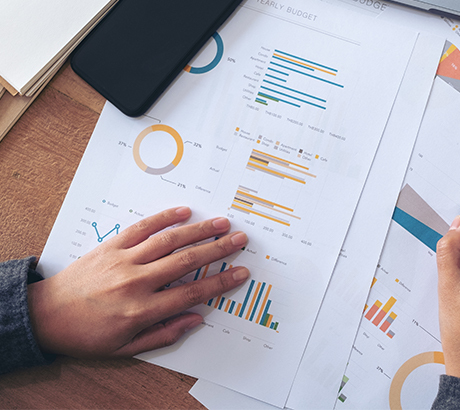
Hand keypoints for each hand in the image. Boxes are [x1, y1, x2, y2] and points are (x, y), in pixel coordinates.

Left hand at [27, 207, 249, 358]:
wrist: (44, 316)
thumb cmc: (86, 335)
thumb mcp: (125, 348)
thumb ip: (164, 334)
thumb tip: (195, 319)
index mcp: (140, 311)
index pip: (191, 293)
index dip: (220, 282)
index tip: (241, 273)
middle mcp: (135, 283)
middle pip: (186, 261)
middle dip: (218, 249)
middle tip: (241, 240)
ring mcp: (122, 261)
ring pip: (168, 241)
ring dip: (198, 230)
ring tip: (221, 223)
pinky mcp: (110, 247)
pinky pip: (141, 228)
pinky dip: (163, 218)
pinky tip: (184, 212)